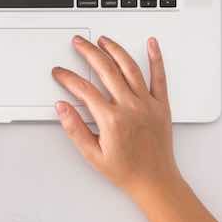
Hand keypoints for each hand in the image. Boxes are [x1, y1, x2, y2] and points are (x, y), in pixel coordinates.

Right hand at [51, 36, 179, 193]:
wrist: (155, 181)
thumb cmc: (126, 171)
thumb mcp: (93, 155)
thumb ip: (75, 128)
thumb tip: (62, 107)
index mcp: (112, 120)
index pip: (84, 90)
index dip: (68, 78)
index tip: (60, 72)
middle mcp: (130, 107)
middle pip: (106, 70)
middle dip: (89, 52)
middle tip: (79, 43)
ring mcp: (147, 104)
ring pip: (129, 68)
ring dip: (115, 50)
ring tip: (104, 40)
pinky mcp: (161, 105)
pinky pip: (159, 77)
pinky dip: (156, 58)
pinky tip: (152, 44)